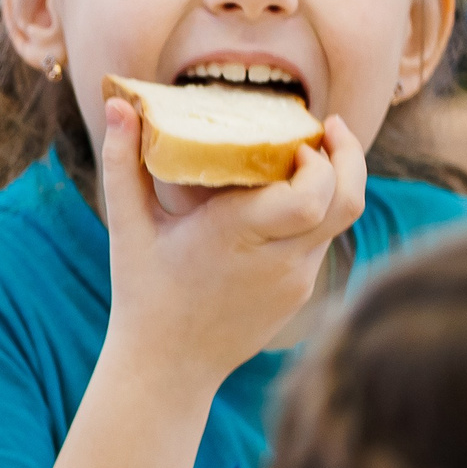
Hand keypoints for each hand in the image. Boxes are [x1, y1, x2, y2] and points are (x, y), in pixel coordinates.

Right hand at [95, 96, 365, 390]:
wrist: (166, 366)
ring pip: (343, 222)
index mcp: (237, 234)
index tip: (301, 138)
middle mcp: (277, 259)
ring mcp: (295, 280)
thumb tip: (116, 101)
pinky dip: (316, 215)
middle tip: (331, 130)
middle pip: (347, 201)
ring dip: (336, 184)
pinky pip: (322, 244)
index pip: (311, 195)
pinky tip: (289, 201)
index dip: (320, 160)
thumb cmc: (142, 293)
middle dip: (350, 158)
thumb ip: (122, 161)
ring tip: (313, 158)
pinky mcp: (299, 294)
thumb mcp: (127, 226)